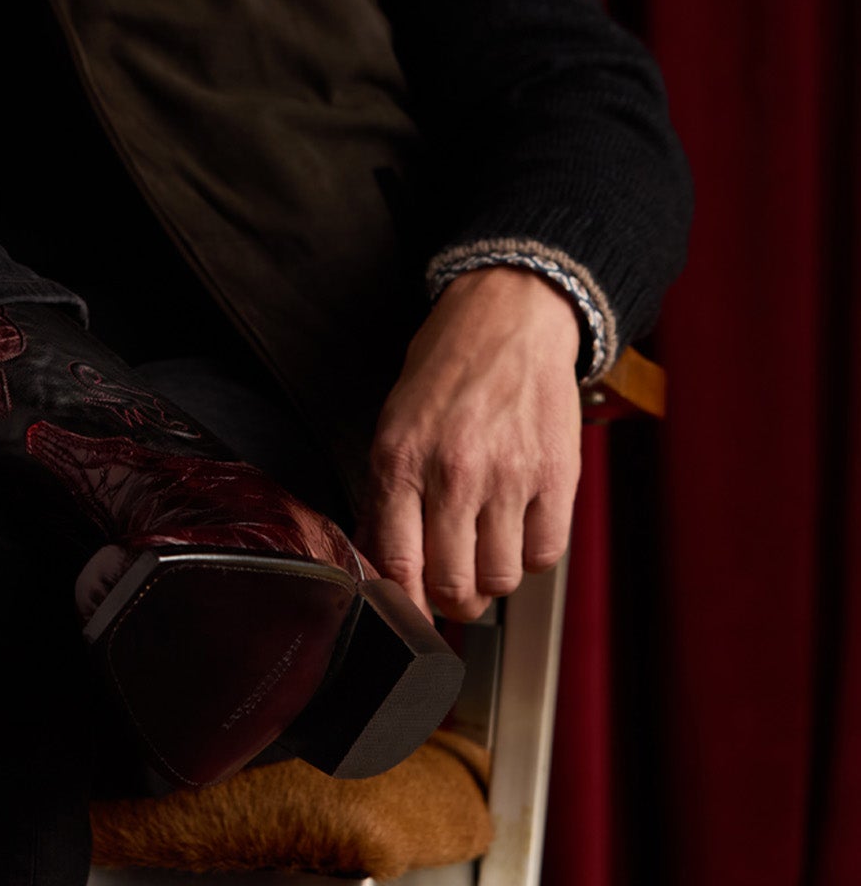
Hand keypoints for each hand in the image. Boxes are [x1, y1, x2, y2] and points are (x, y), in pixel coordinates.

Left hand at [360, 266, 582, 621]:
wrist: (509, 318)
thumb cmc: (447, 368)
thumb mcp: (394, 423)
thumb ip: (385, 494)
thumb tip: (378, 561)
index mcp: (401, 458)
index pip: (397, 563)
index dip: (405, 605)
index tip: (410, 616)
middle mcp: (453, 472)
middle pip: (453, 584)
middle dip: (452, 596)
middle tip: (454, 580)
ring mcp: (508, 476)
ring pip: (501, 579)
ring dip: (493, 576)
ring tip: (487, 545)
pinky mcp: (556, 477)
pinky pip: (546, 555)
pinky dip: (532, 554)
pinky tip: (520, 526)